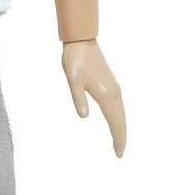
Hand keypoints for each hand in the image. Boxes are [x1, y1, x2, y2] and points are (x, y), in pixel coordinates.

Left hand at [62, 40, 125, 156]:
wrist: (82, 42)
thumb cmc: (75, 61)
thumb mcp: (72, 80)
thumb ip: (78, 98)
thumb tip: (84, 117)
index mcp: (105, 94)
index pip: (115, 122)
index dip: (117, 138)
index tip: (118, 153)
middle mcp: (114, 93)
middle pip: (121, 120)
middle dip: (121, 137)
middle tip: (120, 153)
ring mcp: (115, 88)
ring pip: (121, 113)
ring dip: (121, 128)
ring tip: (119, 141)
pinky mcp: (112, 85)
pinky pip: (119, 106)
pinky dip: (119, 118)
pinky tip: (116, 121)